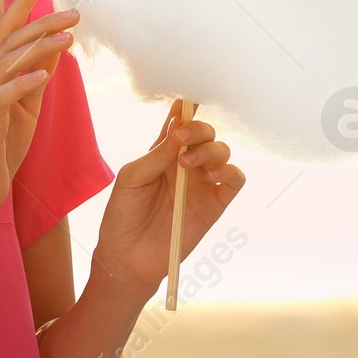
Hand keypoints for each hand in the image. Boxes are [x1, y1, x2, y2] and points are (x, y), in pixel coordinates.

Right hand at [0, 0, 78, 221]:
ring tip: (68, 37)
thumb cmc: (1, 147)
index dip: (21, 4)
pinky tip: (43, 75)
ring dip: (39, 47)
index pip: (6, 30)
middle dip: (43, 21)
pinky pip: (3, 94)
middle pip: (11, 39)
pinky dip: (23, 82)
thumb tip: (57, 47)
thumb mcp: (28, 107)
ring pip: (8, 61)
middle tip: (75, 11)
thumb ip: (37, 76)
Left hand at [92, 98, 245, 296]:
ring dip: (211, 150)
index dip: (187, 108)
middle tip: (182, 139)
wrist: (127, 258)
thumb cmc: (123, 216)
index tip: (188, 98)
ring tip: (189, 165)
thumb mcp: (132, 178)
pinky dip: (229, 172)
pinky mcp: (214, 205)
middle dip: (198, 129)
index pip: (180, 122)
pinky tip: (212, 177)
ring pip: (222, 152)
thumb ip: (157, 154)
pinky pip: (235, 180)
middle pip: (206, 133)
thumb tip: (179, 126)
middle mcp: (186, 165)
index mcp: (163, 153)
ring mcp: (202, 184)